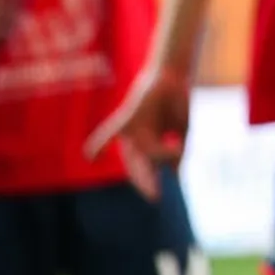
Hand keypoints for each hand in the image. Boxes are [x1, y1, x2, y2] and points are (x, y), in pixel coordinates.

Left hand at [86, 60, 193, 201]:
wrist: (174, 76)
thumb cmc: (178, 101)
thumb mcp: (182, 131)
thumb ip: (176, 152)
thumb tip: (174, 172)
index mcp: (151, 142)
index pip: (147, 168)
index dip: (151, 183)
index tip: (156, 199)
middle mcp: (137, 138)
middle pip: (138, 166)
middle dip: (146, 182)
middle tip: (155, 198)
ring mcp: (132, 130)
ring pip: (135, 156)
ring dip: (149, 166)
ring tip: (167, 165)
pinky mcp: (128, 119)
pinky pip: (110, 133)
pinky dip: (100, 144)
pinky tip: (92, 158)